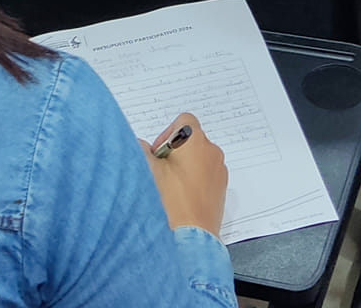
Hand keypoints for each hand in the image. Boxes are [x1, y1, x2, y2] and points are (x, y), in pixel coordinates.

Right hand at [145, 113, 227, 234]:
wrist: (189, 239)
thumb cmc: (169, 202)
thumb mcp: (146, 169)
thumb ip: (140, 148)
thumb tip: (140, 146)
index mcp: (196, 141)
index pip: (184, 120)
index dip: (167, 133)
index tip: (158, 153)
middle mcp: (212, 153)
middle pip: (191, 141)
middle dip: (174, 152)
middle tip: (160, 172)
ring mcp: (219, 173)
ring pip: (199, 160)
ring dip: (184, 167)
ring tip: (169, 188)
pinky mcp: (221, 191)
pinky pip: (206, 177)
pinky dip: (194, 182)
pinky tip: (180, 199)